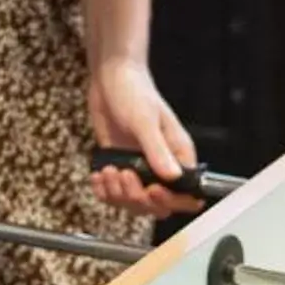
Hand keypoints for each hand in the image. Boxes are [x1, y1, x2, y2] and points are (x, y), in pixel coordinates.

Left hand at [86, 58, 198, 217]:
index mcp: (178, 156)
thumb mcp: (145, 121)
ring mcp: (140, 169)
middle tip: (124, 174)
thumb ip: (158, 151)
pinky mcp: (121, 166)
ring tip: (109, 171)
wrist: (110, 79)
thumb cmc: (135, 91)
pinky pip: (114, 193)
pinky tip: (98, 176)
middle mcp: (161, 166)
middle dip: (138, 197)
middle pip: (157, 205)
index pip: (186, 193)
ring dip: (118, 194)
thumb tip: (173, 177)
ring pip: (134, 202)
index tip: (153, 190)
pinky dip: (104, 191)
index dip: (172, 201)